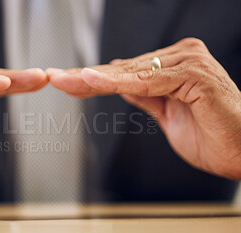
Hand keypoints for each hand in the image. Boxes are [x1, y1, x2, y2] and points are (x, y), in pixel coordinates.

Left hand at [48, 38, 240, 179]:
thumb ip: (145, 96)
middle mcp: (180, 58)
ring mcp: (188, 62)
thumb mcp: (167, 114)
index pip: (124, 73)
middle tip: (54, 77)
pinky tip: (93, 79)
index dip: (92, 79)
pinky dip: (119, 81)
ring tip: (64, 80)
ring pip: (131, 73)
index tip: (65, 81)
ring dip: (94, 78)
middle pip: (122, 70)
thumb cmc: (213, 137)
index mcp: (173, 67)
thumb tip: (121, 85)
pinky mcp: (195, 74)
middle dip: (86, 78)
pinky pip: (148, 80)